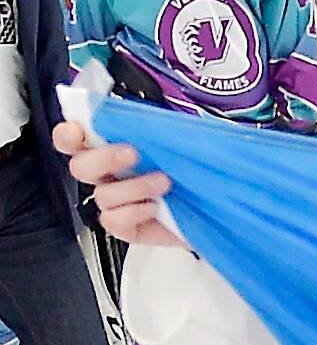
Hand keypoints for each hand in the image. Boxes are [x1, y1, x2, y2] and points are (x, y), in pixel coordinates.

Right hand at [53, 117, 184, 249]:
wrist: (219, 205)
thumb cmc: (195, 169)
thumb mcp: (178, 141)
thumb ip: (152, 128)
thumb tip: (140, 116)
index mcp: (110, 150)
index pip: (73, 140)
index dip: (68, 135)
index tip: (78, 130)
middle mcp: (107, 176)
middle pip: (80, 167)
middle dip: (103, 158)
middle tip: (132, 153)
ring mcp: (116, 203)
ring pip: (103, 195)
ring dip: (134, 187)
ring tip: (164, 182)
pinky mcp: (127, 228)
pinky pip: (114, 220)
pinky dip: (134, 212)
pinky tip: (155, 208)